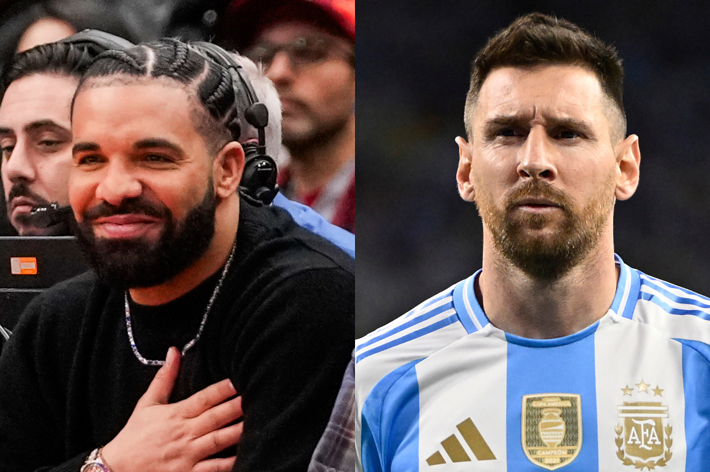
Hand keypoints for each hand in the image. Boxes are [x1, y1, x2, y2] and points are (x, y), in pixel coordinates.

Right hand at [101, 347, 242, 471]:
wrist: (115, 471)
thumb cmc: (134, 435)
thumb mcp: (147, 404)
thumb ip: (164, 377)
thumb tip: (174, 351)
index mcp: (176, 414)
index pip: (203, 399)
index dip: (221, 390)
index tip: (237, 381)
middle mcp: (184, 434)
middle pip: (215, 418)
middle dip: (235, 408)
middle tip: (253, 397)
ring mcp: (187, 456)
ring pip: (217, 441)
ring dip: (237, 432)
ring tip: (255, 421)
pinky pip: (212, 469)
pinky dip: (228, 463)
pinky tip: (244, 455)